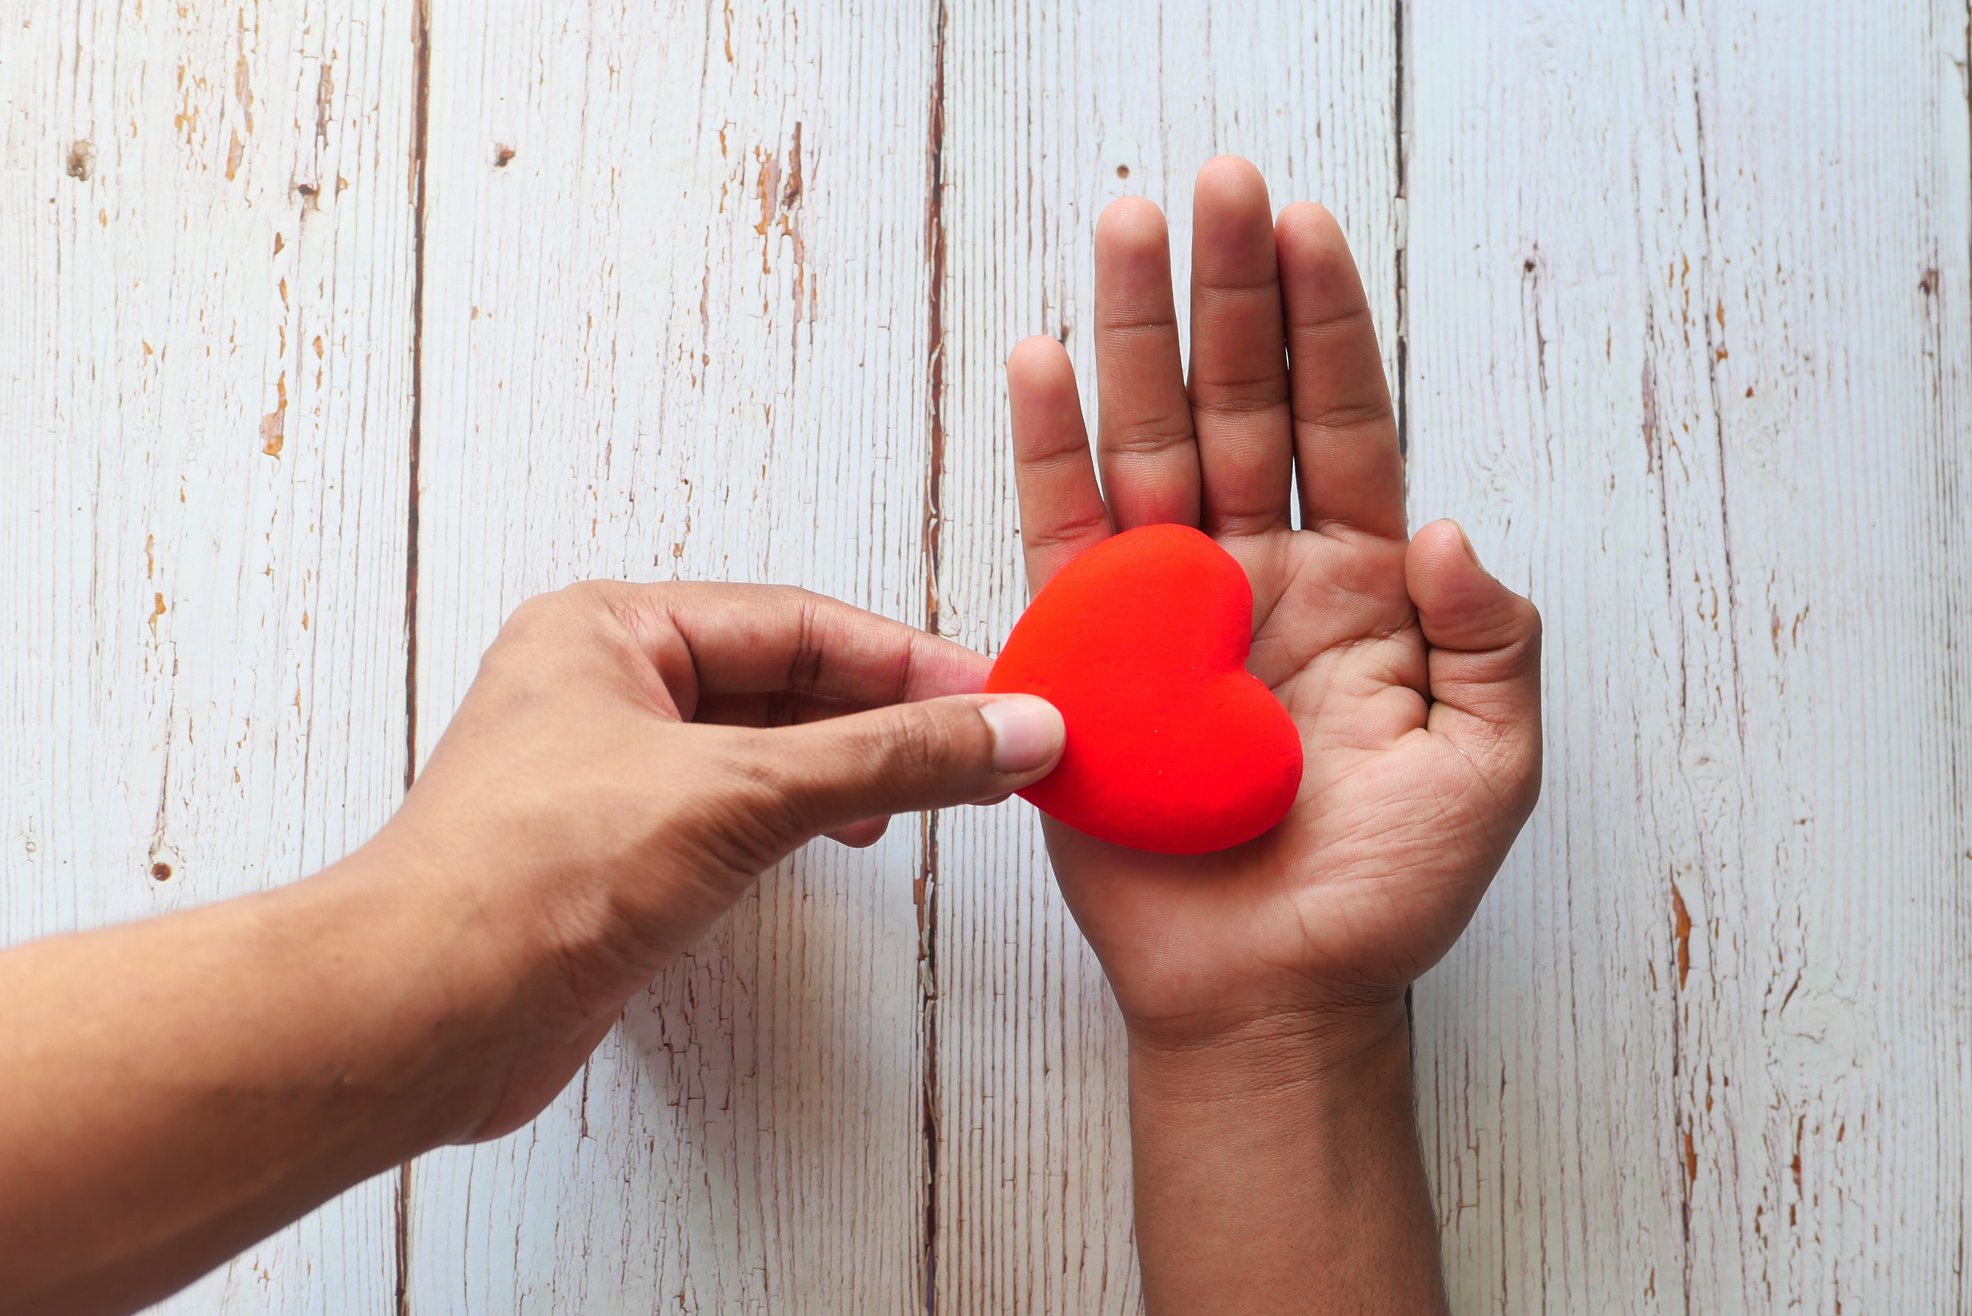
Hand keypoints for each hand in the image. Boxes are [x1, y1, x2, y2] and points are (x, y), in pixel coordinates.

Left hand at [375, 581, 1064, 1137]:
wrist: (422, 1015)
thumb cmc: (528, 878)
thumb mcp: (741, 792)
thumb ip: (888, 759)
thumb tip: (1004, 730)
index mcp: (610, 630)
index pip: (795, 623)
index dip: (904, 661)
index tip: (994, 696)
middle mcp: (604, 690)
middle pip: (784, 682)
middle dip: (885, 715)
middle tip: (982, 746)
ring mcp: (608, 777)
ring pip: (763, 751)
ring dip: (850, 771)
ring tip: (930, 796)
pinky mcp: (615, 859)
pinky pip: (736, 815)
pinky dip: (803, 822)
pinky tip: (842, 841)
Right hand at [1005, 157, 1541, 1054]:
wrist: (1270, 993)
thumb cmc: (1384, 895)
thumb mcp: (1490, 771)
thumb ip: (1493, 644)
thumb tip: (1449, 527)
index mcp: (1362, 588)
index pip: (1346, 427)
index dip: (1330, 327)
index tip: (1311, 226)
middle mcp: (1259, 576)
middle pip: (1241, 407)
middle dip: (1231, 294)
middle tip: (1217, 185)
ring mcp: (1169, 610)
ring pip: (1150, 445)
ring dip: (1138, 337)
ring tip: (1129, 228)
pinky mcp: (1086, 657)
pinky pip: (1061, 537)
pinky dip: (1048, 452)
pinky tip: (1043, 361)